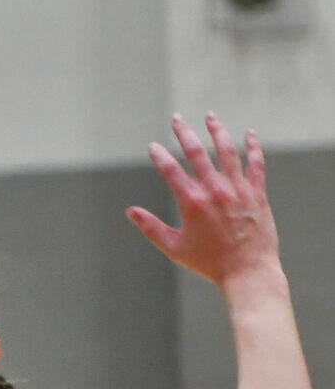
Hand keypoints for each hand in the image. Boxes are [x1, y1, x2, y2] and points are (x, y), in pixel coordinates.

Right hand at [128, 115, 281, 288]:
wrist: (248, 271)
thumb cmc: (210, 263)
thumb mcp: (174, 248)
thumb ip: (151, 228)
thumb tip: (131, 212)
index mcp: (192, 202)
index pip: (170, 170)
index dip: (159, 155)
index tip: (153, 146)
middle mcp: (215, 190)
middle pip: (197, 152)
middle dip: (184, 133)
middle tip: (177, 119)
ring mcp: (238, 189)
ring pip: (227, 151)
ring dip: (217, 131)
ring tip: (210, 117)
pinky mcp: (257, 193)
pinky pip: (256, 163)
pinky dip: (253, 146)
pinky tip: (249, 134)